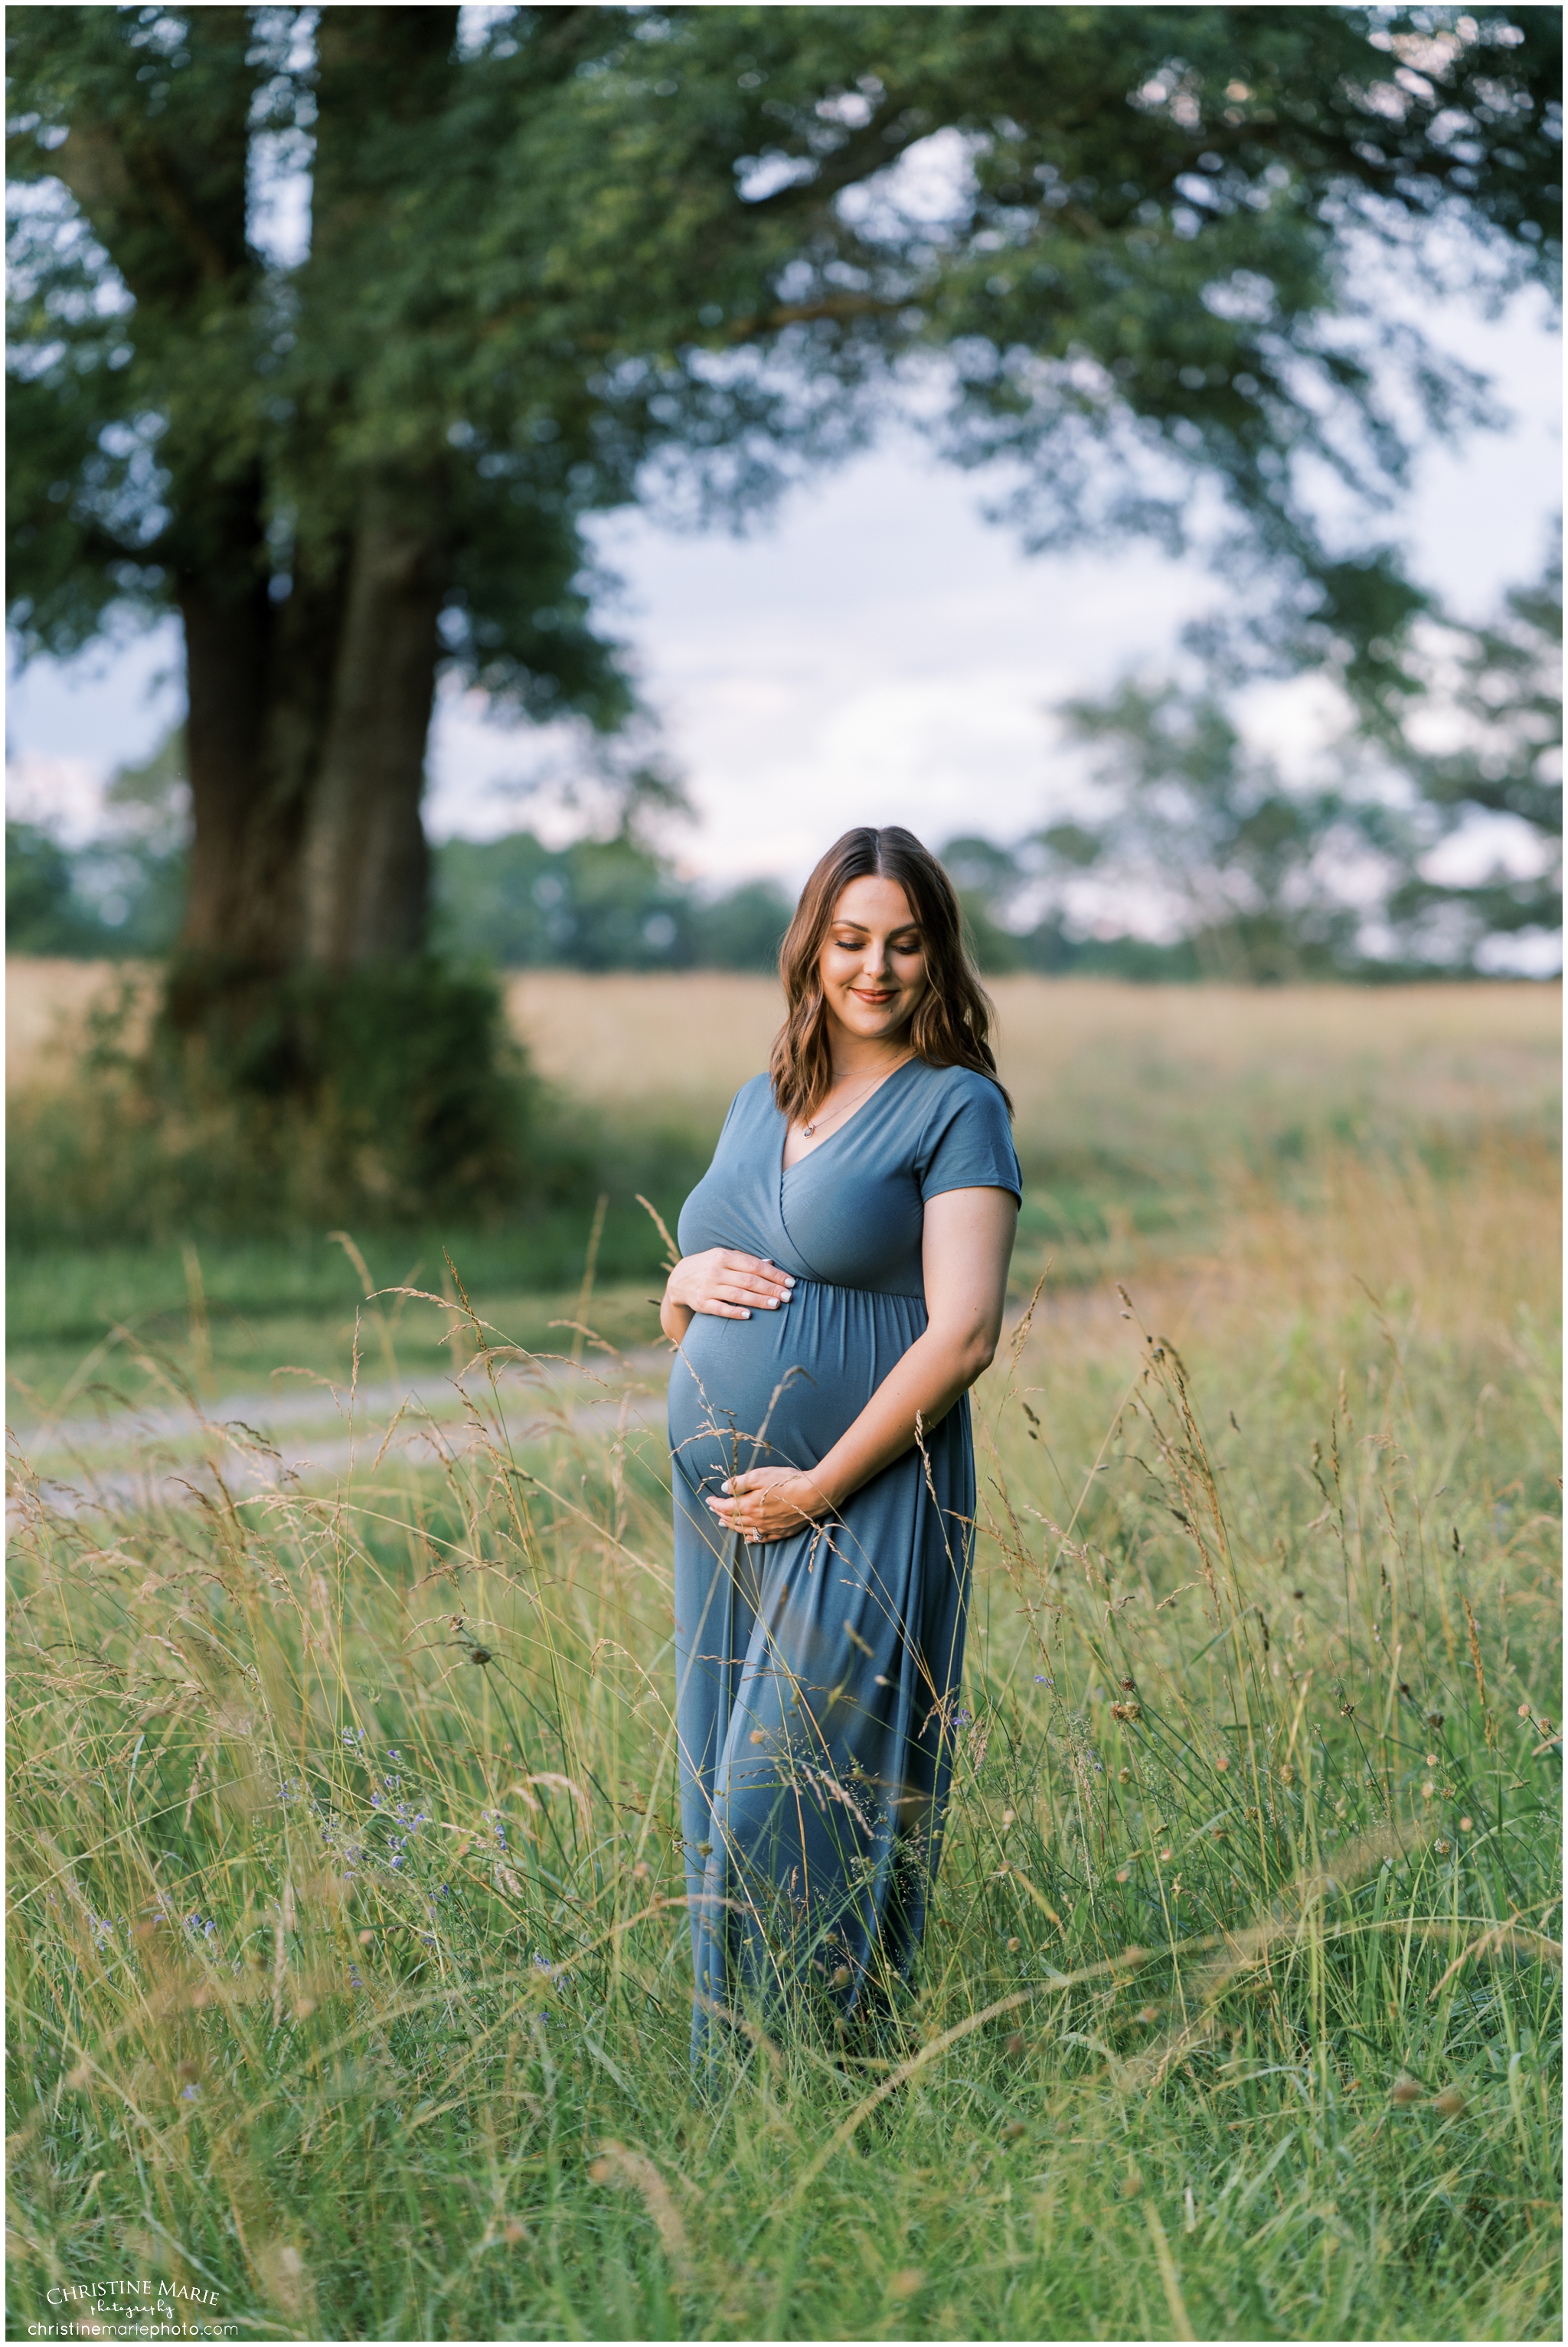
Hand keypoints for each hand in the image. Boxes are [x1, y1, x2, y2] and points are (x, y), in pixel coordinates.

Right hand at [664, 1249, 794, 1322]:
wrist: (679, 1279)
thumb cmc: (710, 1266)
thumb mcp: (725, 1257)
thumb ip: (746, 1260)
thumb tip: (771, 1263)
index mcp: (724, 1256)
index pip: (754, 1265)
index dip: (774, 1274)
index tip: (790, 1282)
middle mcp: (716, 1271)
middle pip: (749, 1281)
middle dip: (771, 1289)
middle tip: (788, 1297)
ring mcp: (708, 1288)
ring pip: (737, 1295)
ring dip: (758, 1300)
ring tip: (776, 1305)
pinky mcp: (702, 1303)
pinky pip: (720, 1308)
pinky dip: (734, 1312)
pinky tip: (749, 1315)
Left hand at [707, 1465, 833, 1544]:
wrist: (814, 1494)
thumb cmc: (788, 1481)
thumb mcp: (761, 1475)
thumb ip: (740, 1483)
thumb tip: (723, 1489)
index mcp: (749, 1506)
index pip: (726, 1507)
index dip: (715, 1504)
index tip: (708, 1500)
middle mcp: (757, 1521)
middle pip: (733, 1520)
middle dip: (721, 1514)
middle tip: (714, 1510)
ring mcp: (769, 1528)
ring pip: (745, 1531)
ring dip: (732, 1527)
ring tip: (723, 1523)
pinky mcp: (781, 1532)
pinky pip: (761, 1539)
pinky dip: (750, 1539)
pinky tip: (747, 1538)